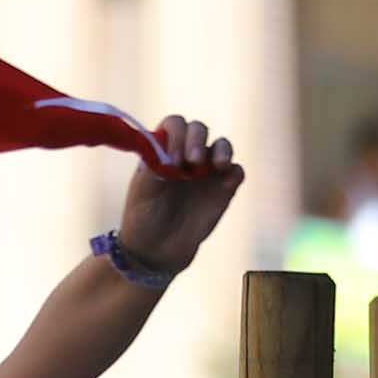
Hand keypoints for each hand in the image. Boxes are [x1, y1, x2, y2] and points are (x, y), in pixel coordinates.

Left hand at [116, 115, 243, 273]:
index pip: (175, 125)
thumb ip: (153, 168)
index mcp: (164, 151)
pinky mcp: (223, 189)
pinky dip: (234, 171)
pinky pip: (236, 172)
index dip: (176, 134)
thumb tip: (168, 152)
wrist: (156, 252)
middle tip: (191, 162)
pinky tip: (226, 180)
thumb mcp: (141, 193)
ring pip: (222, 145)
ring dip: (222, 149)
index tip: (172, 157)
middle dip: (196, 139)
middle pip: (199, 129)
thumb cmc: (143, 218)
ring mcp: (206, 171)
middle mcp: (187, 155)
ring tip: (216, 165)